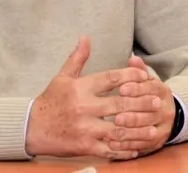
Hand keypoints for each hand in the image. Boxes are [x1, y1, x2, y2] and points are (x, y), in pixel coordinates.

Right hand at [25, 36, 159, 159]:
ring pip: (117, 130)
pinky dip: (123, 151)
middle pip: (119, 103)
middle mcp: (84, 107)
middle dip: (140, 103)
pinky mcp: (84, 146)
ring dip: (137, 130)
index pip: (110, 78)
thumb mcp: (62, 77)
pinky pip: (108, 150)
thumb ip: (77, 58)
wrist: (31, 128)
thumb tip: (85, 37)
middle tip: (156, 102)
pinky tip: (136, 150)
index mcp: (81, 88)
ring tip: (152, 129)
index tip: (145, 76)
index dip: (130, 76)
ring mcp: (85, 128)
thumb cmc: (50, 101)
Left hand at [108, 56, 175, 155]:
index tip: (121, 89)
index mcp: (162, 91)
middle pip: (150, 112)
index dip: (136, 89)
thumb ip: (139, 71)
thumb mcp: (146, 80)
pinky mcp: (158, 142)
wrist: (166, 114)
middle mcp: (166, 109)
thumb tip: (133, 58)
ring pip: (147, 131)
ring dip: (130, 131)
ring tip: (113, 130)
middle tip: (116, 116)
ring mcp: (163, 127)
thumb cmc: (148, 94)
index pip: (151, 88)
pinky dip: (128, 145)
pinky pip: (143, 145)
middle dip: (132, 114)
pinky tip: (114, 143)